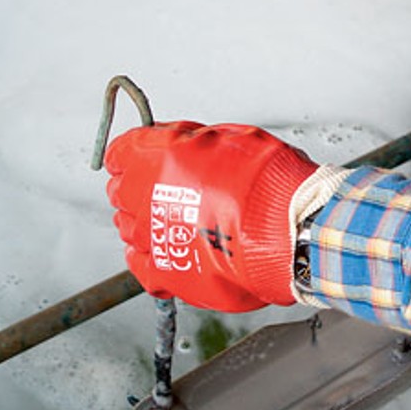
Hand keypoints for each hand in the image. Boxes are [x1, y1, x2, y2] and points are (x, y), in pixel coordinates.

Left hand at [103, 122, 317, 311]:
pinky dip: (148, 256)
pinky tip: (167, 249)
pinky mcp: (167, 271)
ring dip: (146, 221)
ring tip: (178, 219)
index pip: (121, 153)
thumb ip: (193, 142)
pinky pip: (140, 264)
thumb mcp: (234, 138)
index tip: (145, 155)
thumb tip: (180, 141)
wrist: (290, 233)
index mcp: (157, 158)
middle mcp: (145, 198)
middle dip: (139, 187)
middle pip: (122, 191)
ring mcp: (153, 237)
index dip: (135, 154)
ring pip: (129, 228)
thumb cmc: (270, 185)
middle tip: (169, 187)